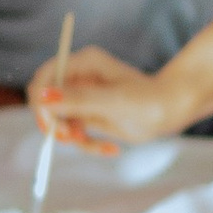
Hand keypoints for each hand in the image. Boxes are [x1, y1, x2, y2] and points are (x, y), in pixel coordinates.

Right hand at [33, 43, 183, 151]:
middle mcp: (78, 78)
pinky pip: (75, 133)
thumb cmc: (148, 99)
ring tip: (94, 144)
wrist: (173, 111)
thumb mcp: (113, 101)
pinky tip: (111, 149)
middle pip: (45, 101)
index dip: (40, 101)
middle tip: (70, 138)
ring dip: (71, 138)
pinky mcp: (90, 115)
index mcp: (82, 63)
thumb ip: (78, 99)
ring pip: (59, 122)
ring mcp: (83, 98)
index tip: (50, 124)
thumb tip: (42, 97)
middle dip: (54, 122)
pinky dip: (88, 144)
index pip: (44, 78)